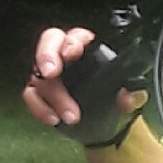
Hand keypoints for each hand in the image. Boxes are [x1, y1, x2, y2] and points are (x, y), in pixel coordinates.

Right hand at [22, 26, 147, 137]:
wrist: (104, 126)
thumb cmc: (112, 102)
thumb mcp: (128, 98)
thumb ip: (131, 95)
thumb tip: (128, 97)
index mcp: (87, 50)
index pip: (76, 36)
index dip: (72, 42)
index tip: (73, 53)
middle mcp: (64, 57)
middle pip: (49, 44)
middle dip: (47, 55)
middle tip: (51, 73)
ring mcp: (49, 75)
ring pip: (40, 75)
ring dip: (53, 96)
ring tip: (71, 116)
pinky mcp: (40, 94)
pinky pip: (31, 96)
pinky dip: (40, 108)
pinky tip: (54, 119)